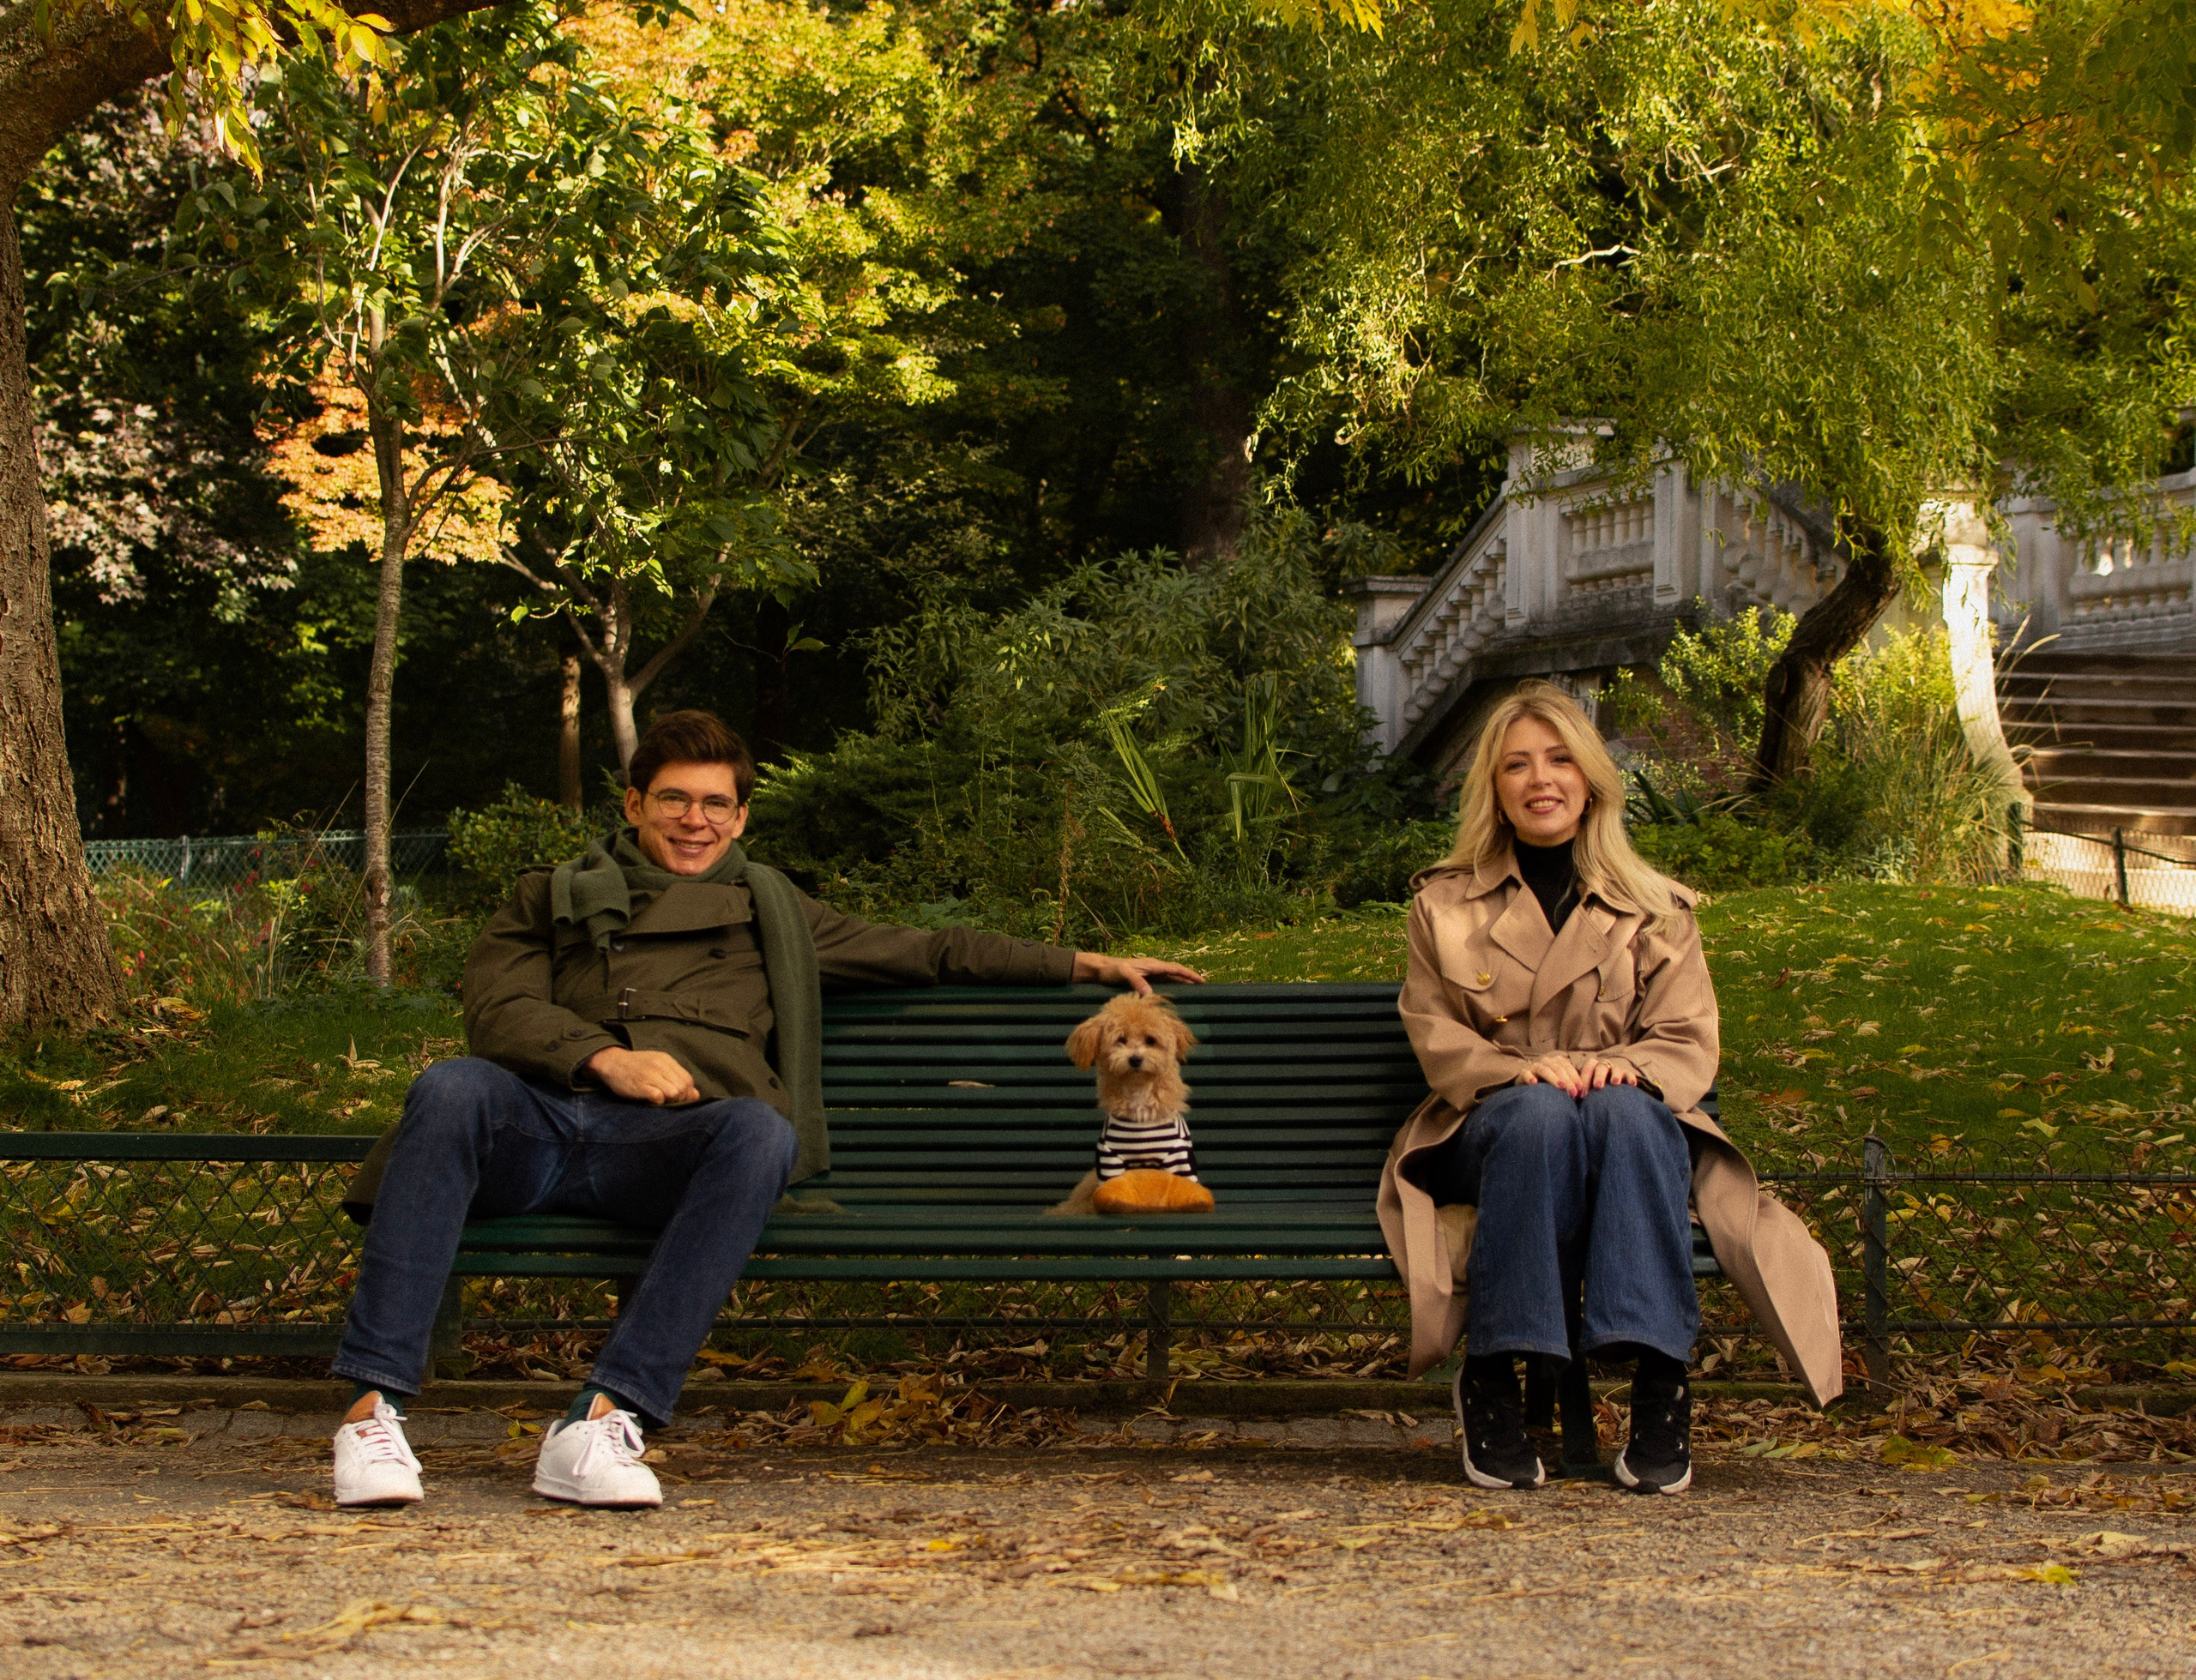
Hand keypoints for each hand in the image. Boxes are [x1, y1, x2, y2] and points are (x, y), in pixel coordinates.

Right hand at [584, 1046, 699, 1104]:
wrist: (611, 1062)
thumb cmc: (635, 1067)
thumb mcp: (658, 1066)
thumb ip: (676, 1077)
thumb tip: (695, 1095)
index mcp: (666, 1060)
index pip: (688, 1080)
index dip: (687, 1093)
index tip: (679, 1099)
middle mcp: (660, 1066)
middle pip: (683, 1087)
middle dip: (680, 1099)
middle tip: (670, 1103)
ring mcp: (649, 1075)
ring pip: (674, 1092)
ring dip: (671, 1101)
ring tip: (662, 1102)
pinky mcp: (639, 1085)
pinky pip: (658, 1097)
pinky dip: (659, 1102)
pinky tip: (653, 1102)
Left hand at [1072, 952, 1206, 994]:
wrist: (1100, 969)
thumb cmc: (1111, 970)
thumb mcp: (1123, 974)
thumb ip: (1136, 982)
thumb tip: (1150, 994)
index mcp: (1152, 965)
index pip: (1175, 969)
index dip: (1189, 974)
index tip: (1202, 980)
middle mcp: (1153, 968)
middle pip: (1176, 973)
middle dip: (1190, 979)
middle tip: (1203, 988)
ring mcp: (1149, 974)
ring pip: (1170, 978)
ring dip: (1181, 984)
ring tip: (1193, 993)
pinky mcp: (1144, 980)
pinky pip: (1162, 983)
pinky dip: (1171, 988)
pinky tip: (1173, 996)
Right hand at [1517, 1053, 1586, 1096]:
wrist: (1529, 1085)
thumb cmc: (1549, 1086)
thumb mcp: (1561, 1083)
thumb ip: (1570, 1085)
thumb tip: (1582, 1093)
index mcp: (1556, 1061)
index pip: (1568, 1067)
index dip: (1575, 1078)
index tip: (1581, 1090)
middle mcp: (1546, 1061)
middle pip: (1558, 1068)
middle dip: (1567, 1080)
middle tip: (1573, 1093)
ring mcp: (1534, 1066)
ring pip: (1544, 1069)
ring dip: (1553, 1078)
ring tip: (1560, 1087)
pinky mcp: (1523, 1073)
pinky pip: (1526, 1073)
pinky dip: (1530, 1077)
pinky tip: (1534, 1083)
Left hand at [1577, 1056, 1640, 1090]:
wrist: (1609, 1087)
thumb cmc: (1593, 1090)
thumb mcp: (1587, 1089)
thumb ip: (1580, 1093)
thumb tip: (1570, 1103)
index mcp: (1591, 1067)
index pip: (1587, 1069)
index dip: (1584, 1079)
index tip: (1582, 1094)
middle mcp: (1604, 1066)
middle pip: (1600, 1067)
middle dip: (1599, 1076)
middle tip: (1598, 1086)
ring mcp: (1616, 1069)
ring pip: (1616, 1069)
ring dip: (1615, 1075)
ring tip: (1614, 1083)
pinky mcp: (1627, 1074)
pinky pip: (1629, 1074)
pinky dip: (1630, 1078)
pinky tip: (1631, 1085)